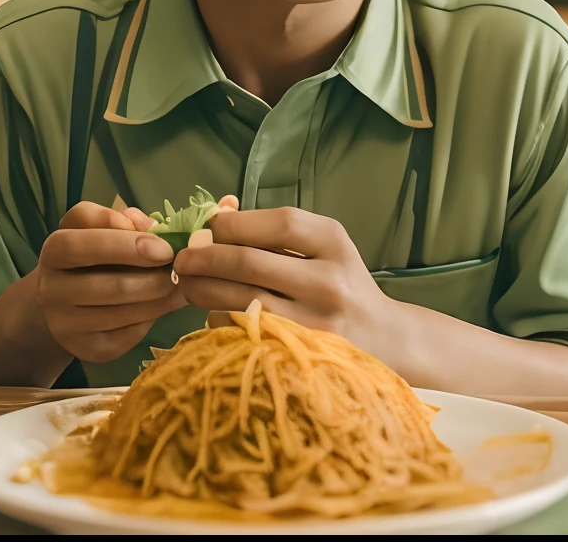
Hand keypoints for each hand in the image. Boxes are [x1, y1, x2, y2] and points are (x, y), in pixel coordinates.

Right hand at [33, 201, 185, 363]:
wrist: (68, 300)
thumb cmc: (90, 254)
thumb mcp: (96, 227)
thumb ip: (118, 220)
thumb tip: (150, 226)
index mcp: (53, 251)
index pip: (80, 245)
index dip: (123, 246)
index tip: (163, 248)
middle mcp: (51, 290)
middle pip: (107, 286)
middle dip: (152, 279)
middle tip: (179, 272)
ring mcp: (65, 324)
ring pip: (120, 314)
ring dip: (158, 300)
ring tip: (180, 287)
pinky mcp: (85, 349)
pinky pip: (126, 336)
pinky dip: (151, 319)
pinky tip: (165, 305)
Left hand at [171, 207, 402, 359]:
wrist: (383, 337)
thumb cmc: (341, 283)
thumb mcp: (322, 247)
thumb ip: (274, 232)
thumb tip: (216, 214)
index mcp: (334, 242)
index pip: (276, 224)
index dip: (232, 224)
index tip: (207, 228)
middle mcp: (329, 281)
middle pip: (249, 263)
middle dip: (205, 258)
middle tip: (183, 259)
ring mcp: (316, 321)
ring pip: (241, 301)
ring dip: (204, 290)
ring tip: (189, 284)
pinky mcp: (301, 353)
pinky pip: (246, 333)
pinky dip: (221, 320)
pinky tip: (214, 312)